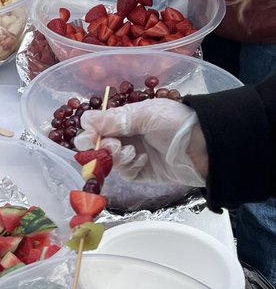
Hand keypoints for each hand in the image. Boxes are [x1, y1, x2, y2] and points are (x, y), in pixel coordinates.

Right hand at [74, 102, 207, 185]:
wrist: (206, 146)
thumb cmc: (176, 122)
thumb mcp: (144, 115)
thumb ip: (113, 120)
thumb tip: (84, 121)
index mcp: (127, 118)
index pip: (98, 125)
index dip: (90, 131)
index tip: (88, 137)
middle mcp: (128, 136)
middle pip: (99, 145)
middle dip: (100, 146)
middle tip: (109, 146)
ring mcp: (134, 155)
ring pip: (109, 160)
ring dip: (114, 156)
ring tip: (128, 151)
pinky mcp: (142, 173)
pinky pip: (124, 173)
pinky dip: (128, 166)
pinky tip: (140, 159)